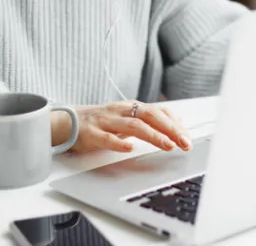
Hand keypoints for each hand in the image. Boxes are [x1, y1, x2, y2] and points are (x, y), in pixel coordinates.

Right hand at [51, 100, 191, 153]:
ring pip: (132, 126)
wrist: (68, 121)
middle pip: (150, 116)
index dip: (175, 123)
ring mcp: (106, 121)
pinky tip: (128, 148)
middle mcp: (121, 111)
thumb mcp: (127, 117)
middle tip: (184, 142)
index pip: (158, 112)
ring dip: (152, 135)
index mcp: (131, 108)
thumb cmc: (101, 121)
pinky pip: (106, 138)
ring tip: (166, 145)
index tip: (188, 136)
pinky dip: (118, 143)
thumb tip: (177, 122)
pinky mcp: (91, 133)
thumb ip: (149, 120)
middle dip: (170, 129)